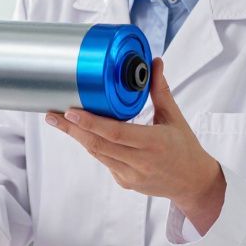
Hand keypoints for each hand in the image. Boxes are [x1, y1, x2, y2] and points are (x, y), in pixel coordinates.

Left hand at [44, 58, 226, 233]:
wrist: (193, 183)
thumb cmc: (185, 148)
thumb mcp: (174, 117)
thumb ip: (160, 90)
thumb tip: (154, 63)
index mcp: (154, 143)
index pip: (116, 133)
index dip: (90, 123)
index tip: (71, 111)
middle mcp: (140, 162)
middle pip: (98, 145)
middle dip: (72, 129)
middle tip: (52, 114)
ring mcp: (130, 175)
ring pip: (97, 153)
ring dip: (77, 136)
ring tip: (59, 120)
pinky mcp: (124, 182)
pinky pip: (104, 161)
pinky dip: (93, 145)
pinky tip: (82, 133)